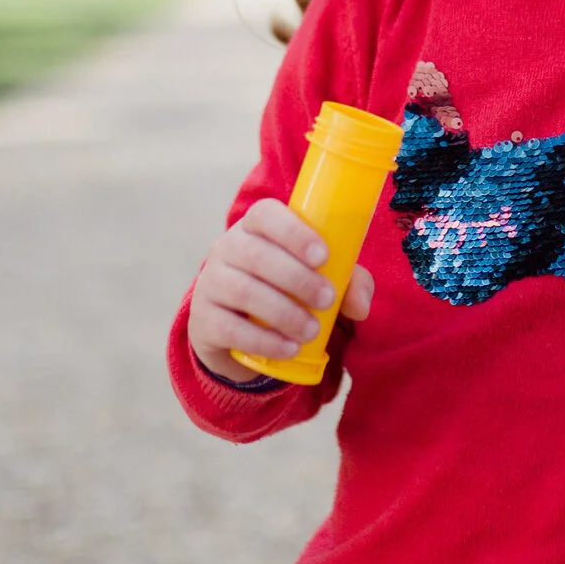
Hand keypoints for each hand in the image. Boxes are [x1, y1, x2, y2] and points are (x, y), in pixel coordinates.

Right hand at [187, 197, 373, 382]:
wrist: (234, 327)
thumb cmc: (284, 288)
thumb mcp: (316, 277)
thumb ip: (347, 282)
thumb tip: (361, 307)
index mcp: (255, 226)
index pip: (265, 214)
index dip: (293, 232)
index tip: (323, 256)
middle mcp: (226, 248)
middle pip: (256, 255)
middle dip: (297, 278)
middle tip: (327, 300)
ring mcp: (210, 283)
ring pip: (243, 291)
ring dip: (284, 313)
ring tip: (312, 331)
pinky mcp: (203, 320)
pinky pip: (230, 328)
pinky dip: (264, 341)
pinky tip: (289, 348)